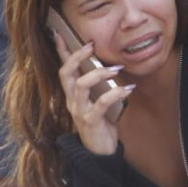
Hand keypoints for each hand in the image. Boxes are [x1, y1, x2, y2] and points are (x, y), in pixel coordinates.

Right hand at [54, 31, 133, 155]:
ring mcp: (79, 111)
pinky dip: (116, 93)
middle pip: (66, 73)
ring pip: (81, 86)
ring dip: (99, 73)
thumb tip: (109, 65)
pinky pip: (101, 104)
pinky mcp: (90, 121)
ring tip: (116, 68)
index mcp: (71, 94)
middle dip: (77, 56)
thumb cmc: (100, 124)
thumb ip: (98, 87)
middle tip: (91, 45)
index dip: (61, 51)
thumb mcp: (97, 102)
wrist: (99, 153)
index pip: (63, 69)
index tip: (59, 33)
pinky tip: (128, 89)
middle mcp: (71, 101)